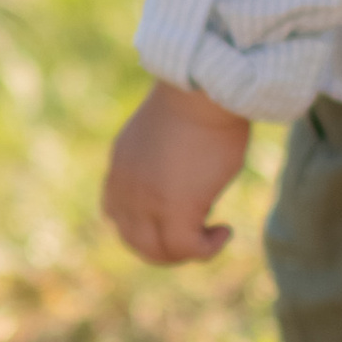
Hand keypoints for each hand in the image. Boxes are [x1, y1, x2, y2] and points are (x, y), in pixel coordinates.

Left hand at [103, 81, 251, 266]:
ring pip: (158, 251)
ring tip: (210, 237)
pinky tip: (224, 230)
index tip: (175, 220)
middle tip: (197, 238)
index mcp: (120, 167)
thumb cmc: (195, 102)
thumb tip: (183, 182)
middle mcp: (125, 188)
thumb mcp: (163, 137)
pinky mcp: (175, 209)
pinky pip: (187, 248)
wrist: (202, 89)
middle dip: (166, 248)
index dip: (145, 227)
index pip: (116, 215)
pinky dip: (207, 248)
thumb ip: (160, 163)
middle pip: (135, 240)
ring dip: (185, 252)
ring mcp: (146, 201)